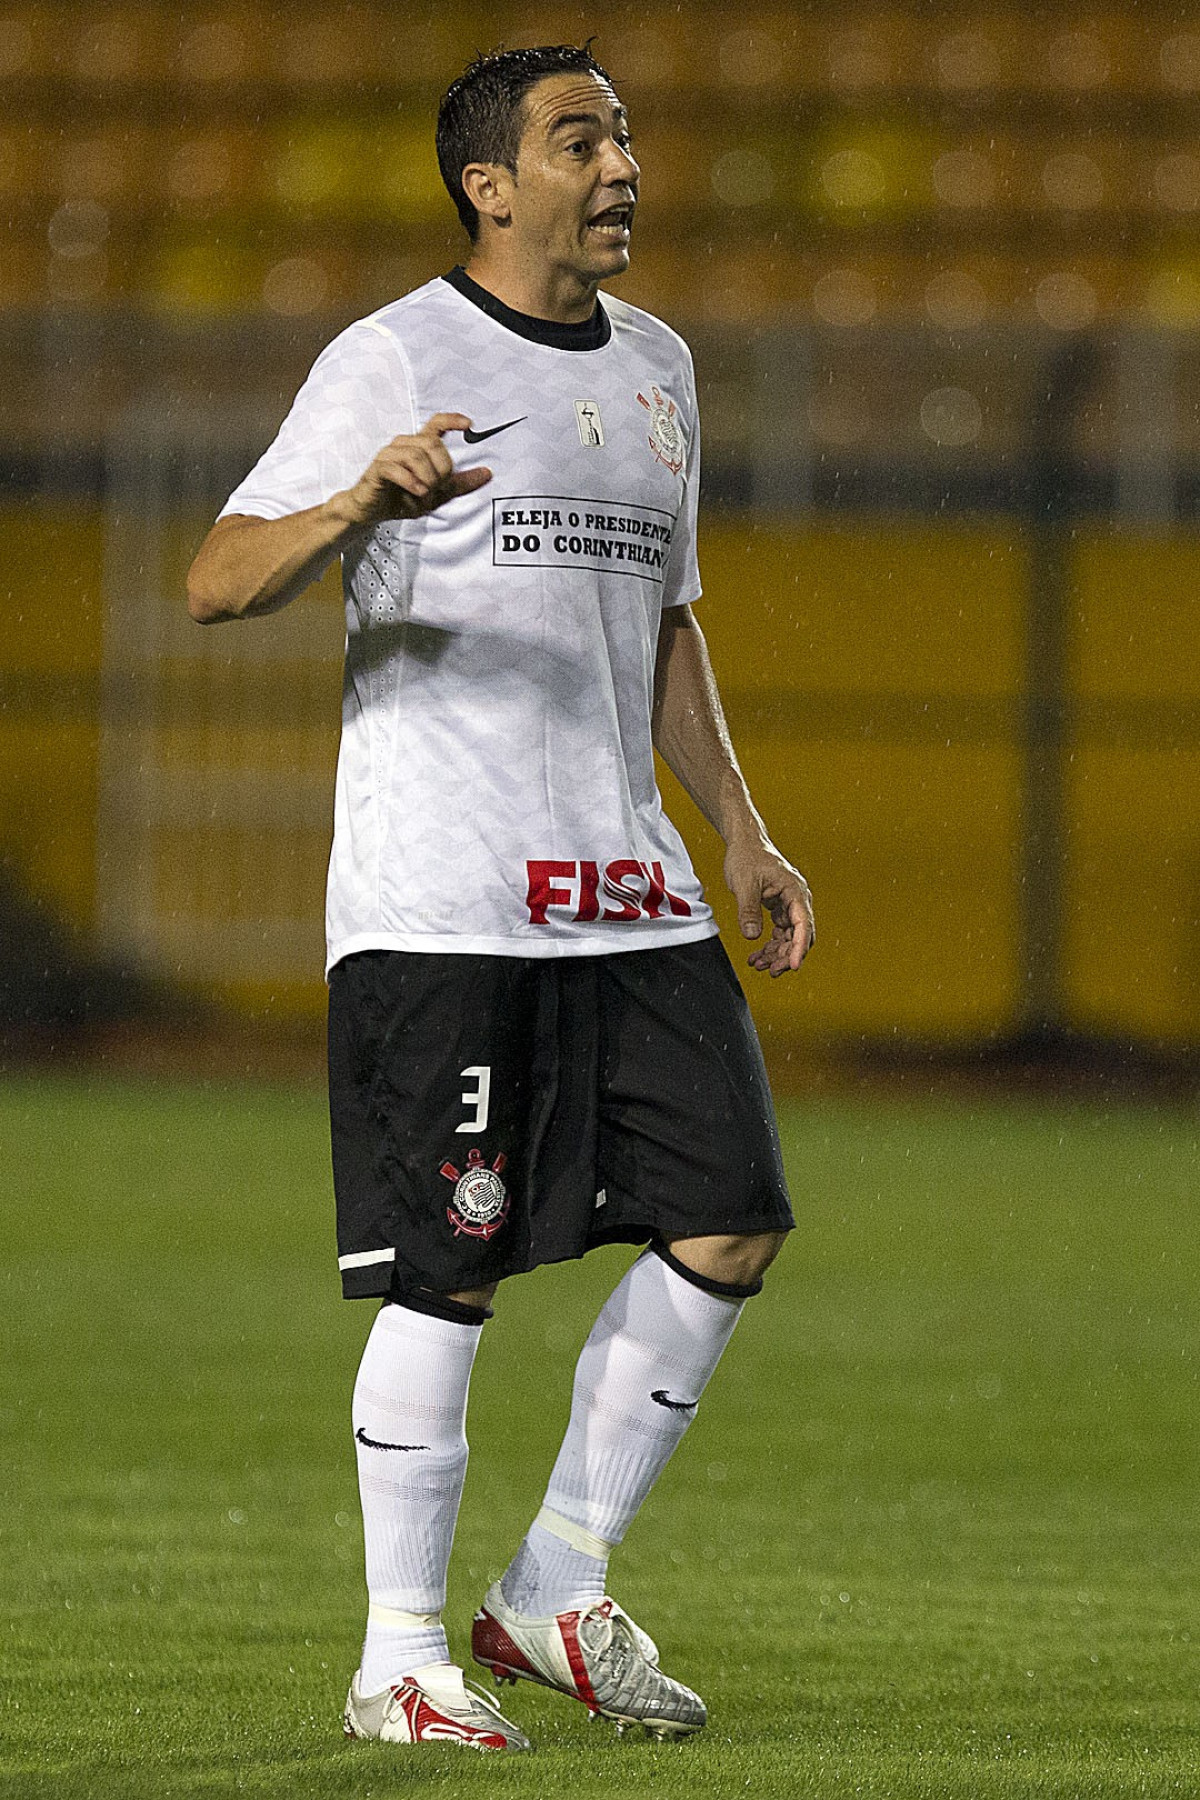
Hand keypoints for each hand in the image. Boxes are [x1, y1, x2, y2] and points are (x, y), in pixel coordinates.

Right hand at [341, 413, 491, 525]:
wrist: (371, 511)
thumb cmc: (401, 497)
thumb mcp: (438, 493)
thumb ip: (460, 483)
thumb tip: (487, 473)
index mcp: (419, 446)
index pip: (436, 423)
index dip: (452, 420)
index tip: (469, 424)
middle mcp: (404, 445)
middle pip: (432, 444)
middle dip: (441, 468)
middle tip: (438, 487)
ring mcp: (389, 454)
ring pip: (416, 455)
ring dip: (427, 478)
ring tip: (425, 493)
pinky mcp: (378, 468)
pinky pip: (397, 468)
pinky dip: (411, 482)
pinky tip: (417, 492)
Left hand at [725, 839, 814, 977]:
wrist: (745, 843)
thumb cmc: (747, 857)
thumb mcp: (744, 884)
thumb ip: (748, 910)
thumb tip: (751, 936)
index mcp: (795, 891)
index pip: (803, 924)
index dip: (799, 947)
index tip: (793, 966)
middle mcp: (797, 899)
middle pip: (799, 935)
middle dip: (786, 955)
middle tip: (771, 972)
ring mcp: (789, 904)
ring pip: (789, 937)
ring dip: (777, 953)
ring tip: (759, 966)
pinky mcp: (780, 908)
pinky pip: (779, 932)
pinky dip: (769, 945)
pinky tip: (757, 956)